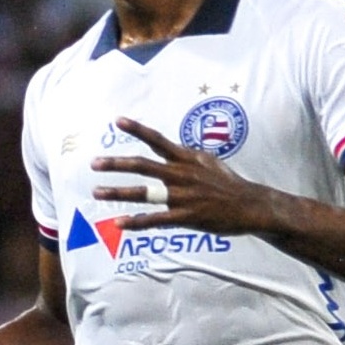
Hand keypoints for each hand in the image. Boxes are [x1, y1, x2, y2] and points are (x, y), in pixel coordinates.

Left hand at [92, 117, 281, 233]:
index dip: (137, 129)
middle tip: (93, 163)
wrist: (251, 205)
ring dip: (118, 192)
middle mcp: (182, 174)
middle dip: (116, 164)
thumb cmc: (228, 184)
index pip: (158, 140)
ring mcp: (183, 195)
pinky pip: (156, 220)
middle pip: (143, 165)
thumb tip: (173, 148)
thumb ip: (187, 156)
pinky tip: (119, 224)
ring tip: (97, 192)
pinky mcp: (187, 216)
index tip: (117, 120)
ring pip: (144, 193)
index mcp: (187, 158)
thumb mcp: (209, 162)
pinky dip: (136, 222)